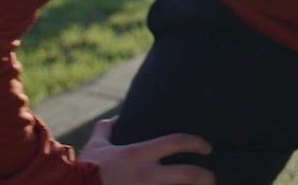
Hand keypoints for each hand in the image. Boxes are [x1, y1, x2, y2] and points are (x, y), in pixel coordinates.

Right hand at [82, 117, 214, 183]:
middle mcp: (146, 175)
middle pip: (187, 174)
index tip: (207, 148)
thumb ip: (105, 131)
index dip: (196, 143)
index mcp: (138, 155)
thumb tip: (113, 119)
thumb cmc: (85, 171)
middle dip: (206, 176)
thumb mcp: (96, 147)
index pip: (176, 142)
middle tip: (212, 178)